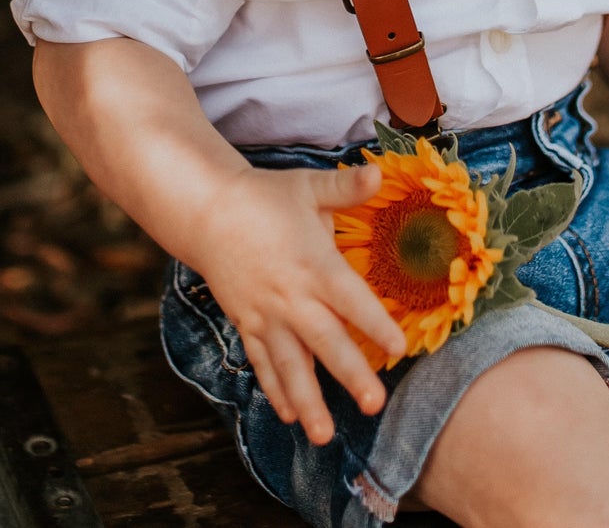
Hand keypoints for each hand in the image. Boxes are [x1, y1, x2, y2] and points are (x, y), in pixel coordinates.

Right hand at [188, 159, 406, 444]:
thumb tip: (380, 171)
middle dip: (350, 375)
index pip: (350, 300)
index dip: (375, 324)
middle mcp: (291, 297)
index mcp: (314, 264)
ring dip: (308, 400)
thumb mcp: (308, 186)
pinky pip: (263, 362)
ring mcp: (266, 315)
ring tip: (323, 436)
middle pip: (325, 342)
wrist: (208, 212)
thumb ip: (346, 187)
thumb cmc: (265, 197)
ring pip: (290, 365)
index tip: (399, 347)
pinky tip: (289, 415)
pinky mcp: (247, 324)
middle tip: (374, 405)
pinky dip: (275, 389)